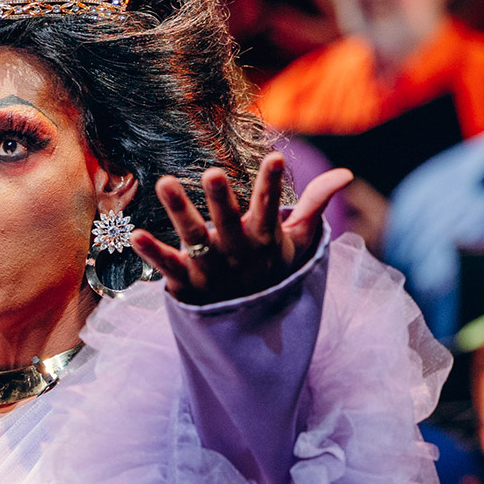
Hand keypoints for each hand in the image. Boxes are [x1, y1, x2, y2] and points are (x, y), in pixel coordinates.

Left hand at [131, 152, 345, 304]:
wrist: (248, 326)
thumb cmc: (271, 269)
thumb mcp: (297, 240)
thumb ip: (315, 203)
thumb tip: (347, 173)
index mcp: (265, 238)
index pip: (270, 207)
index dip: (272, 183)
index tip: (276, 158)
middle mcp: (237, 252)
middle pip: (228, 222)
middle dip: (220, 199)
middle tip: (211, 173)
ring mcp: (210, 267)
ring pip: (194, 237)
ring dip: (179, 211)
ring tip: (164, 181)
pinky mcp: (185, 281)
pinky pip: (167, 266)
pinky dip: (152, 253)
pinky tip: (135, 235)